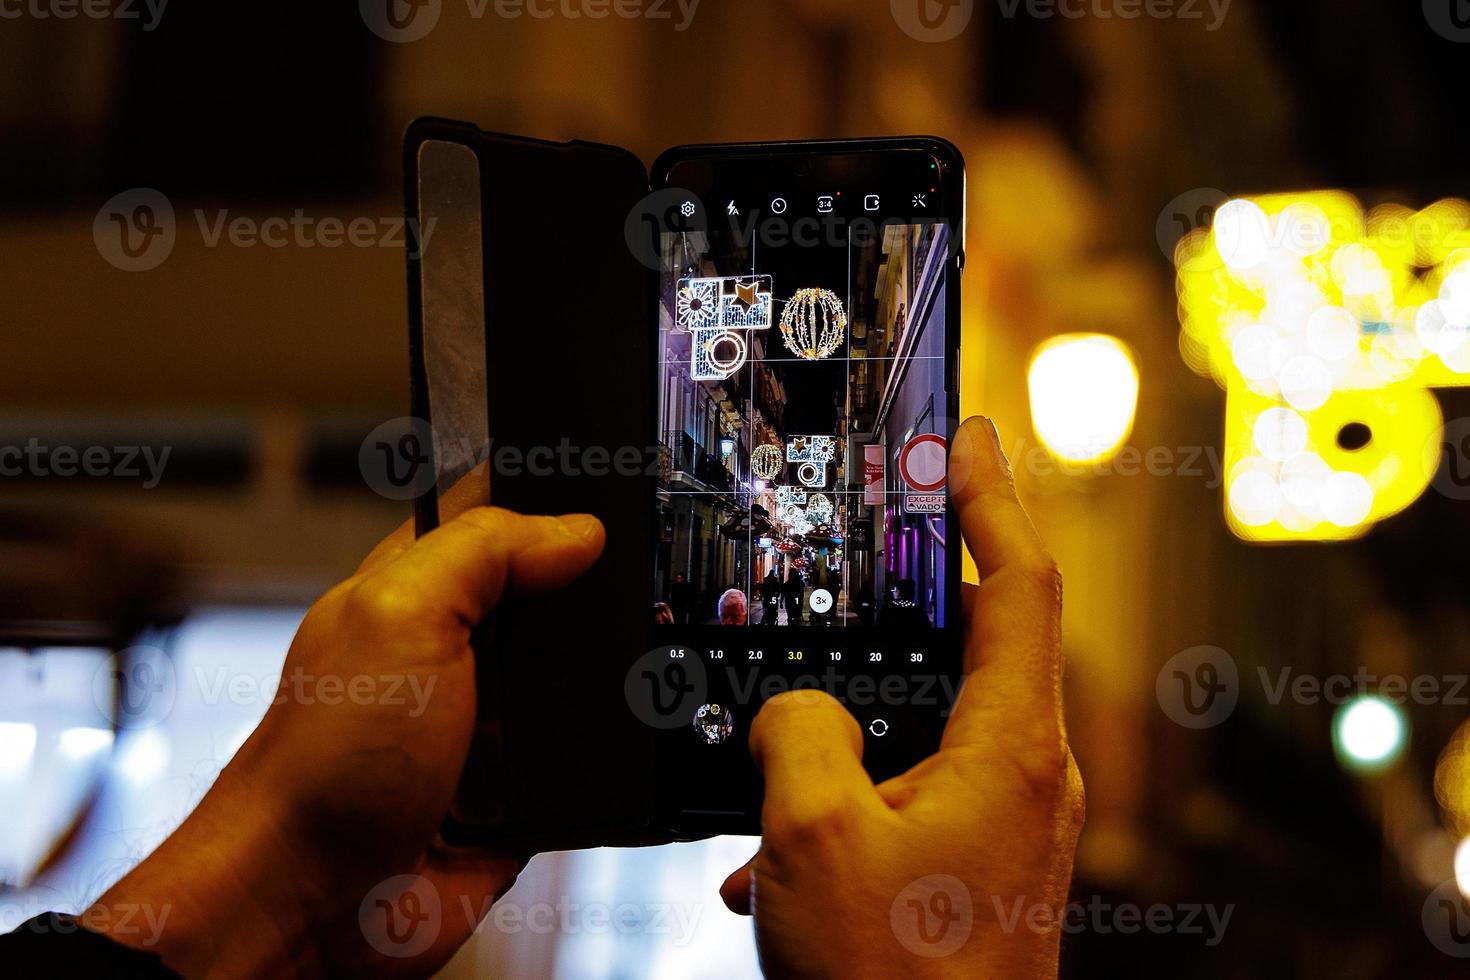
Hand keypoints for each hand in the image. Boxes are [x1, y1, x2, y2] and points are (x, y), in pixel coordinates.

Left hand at [88, 467, 606, 976]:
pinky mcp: (519, 796)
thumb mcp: (400, 617)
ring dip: (601, 693)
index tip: (611, 507)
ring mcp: (489, 727)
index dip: (554, 504)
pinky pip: (590, 767)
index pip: (498, 517)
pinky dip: (605, 768)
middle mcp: (454, 652)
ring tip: (601, 694)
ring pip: (583, 685)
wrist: (313, 906)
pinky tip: (600, 759)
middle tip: (617, 610)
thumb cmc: (319, 767)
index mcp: (416, 589)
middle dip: (593, 605)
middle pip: (557, 599)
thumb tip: (578, 527)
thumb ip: (485, 552)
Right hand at [720, 417, 1084, 977]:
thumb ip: (798, 734)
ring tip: (783, 741)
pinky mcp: (974, 867)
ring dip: (851, 726)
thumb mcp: (815, 835)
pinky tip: (774, 853)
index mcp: (1010, 749)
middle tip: (869, 546)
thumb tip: (794, 710)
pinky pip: (907, 794)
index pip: (1019, 582)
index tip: (965, 439)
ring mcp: (1004, 825)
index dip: (990, 497)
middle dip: (909, 599)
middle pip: (977, 644)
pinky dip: (846, 798)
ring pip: (925, 726)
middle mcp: (1025, 777)